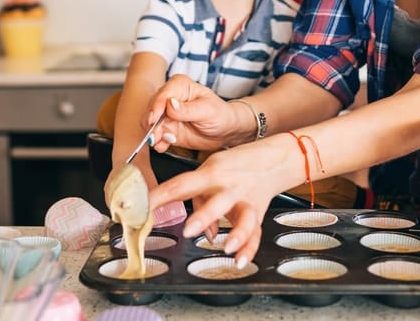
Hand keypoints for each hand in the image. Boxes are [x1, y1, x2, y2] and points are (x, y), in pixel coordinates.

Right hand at [144, 74, 252, 152]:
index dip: (156, 108)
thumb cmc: (220, 115)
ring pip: (151, 124)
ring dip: (153, 134)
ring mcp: (166, 114)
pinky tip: (162, 146)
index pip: (162, 95)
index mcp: (179, 85)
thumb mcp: (207, 111)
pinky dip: (157, 142)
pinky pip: (156, 136)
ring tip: (160, 142)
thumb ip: (188, 109)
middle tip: (156, 136)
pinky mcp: (167, 128)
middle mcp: (169, 98)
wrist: (225, 131)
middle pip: (152, 109)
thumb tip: (170, 104)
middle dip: (152, 124)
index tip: (153, 120)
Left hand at [149, 138, 297, 266]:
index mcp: (211, 173)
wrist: (276, 158)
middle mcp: (230, 187)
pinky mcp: (259, 213)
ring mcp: (246, 201)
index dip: (161, 197)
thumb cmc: (237, 164)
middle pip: (217, 201)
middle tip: (188, 230)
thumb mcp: (212, 169)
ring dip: (235, 234)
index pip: (181, 185)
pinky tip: (239, 260)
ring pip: (243, 219)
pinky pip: (256, 234)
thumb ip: (198, 196)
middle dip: (203, 216)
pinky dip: (248, 249)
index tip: (143, 209)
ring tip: (224, 247)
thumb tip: (195, 227)